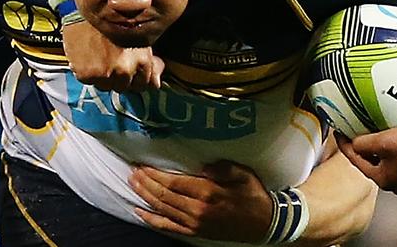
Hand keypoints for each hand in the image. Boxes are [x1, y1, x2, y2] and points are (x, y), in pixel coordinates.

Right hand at [62, 20, 163, 91]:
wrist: (84, 8)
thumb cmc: (112, 18)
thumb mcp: (138, 36)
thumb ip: (149, 61)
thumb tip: (156, 83)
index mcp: (142, 60)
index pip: (144, 84)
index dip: (136, 77)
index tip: (130, 68)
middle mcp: (125, 70)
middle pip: (124, 87)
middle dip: (120, 77)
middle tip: (112, 59)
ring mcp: (105, 74)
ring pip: (107, 87)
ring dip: (104, 77)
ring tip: (100, 58)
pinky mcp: (87, 74)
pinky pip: (90, 82)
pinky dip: (89, 73)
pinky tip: (89, 57)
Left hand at [129, 161, 271, 241]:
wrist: (263, 223)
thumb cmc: (252, 194)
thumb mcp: (243, 174)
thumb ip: (223, 168)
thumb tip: (203, 166)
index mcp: (208, 192)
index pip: (173, 182)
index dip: (155, 174)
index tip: (142, 165)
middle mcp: (197, 209)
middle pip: (163, 195)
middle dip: (145, 183)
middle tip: (132, 171)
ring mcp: (194, 223)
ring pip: (162, 209)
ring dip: (145, 196)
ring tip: (133, 184)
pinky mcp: (194, 232)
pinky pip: (167, 226)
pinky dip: (151, 219)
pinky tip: (139, 212)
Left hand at [336, 122, 396, 194]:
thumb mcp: (382, 142)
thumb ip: (361, 144)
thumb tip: (352, 142)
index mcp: (384, 180)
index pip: (356, 161)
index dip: (344, 145)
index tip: (338, 131)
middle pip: (372, 162)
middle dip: (362, 147)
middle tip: (354, 131)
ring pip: (388, 160)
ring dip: (379, 146)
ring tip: (373, 130)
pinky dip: (395, 146)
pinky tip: (395, 133)